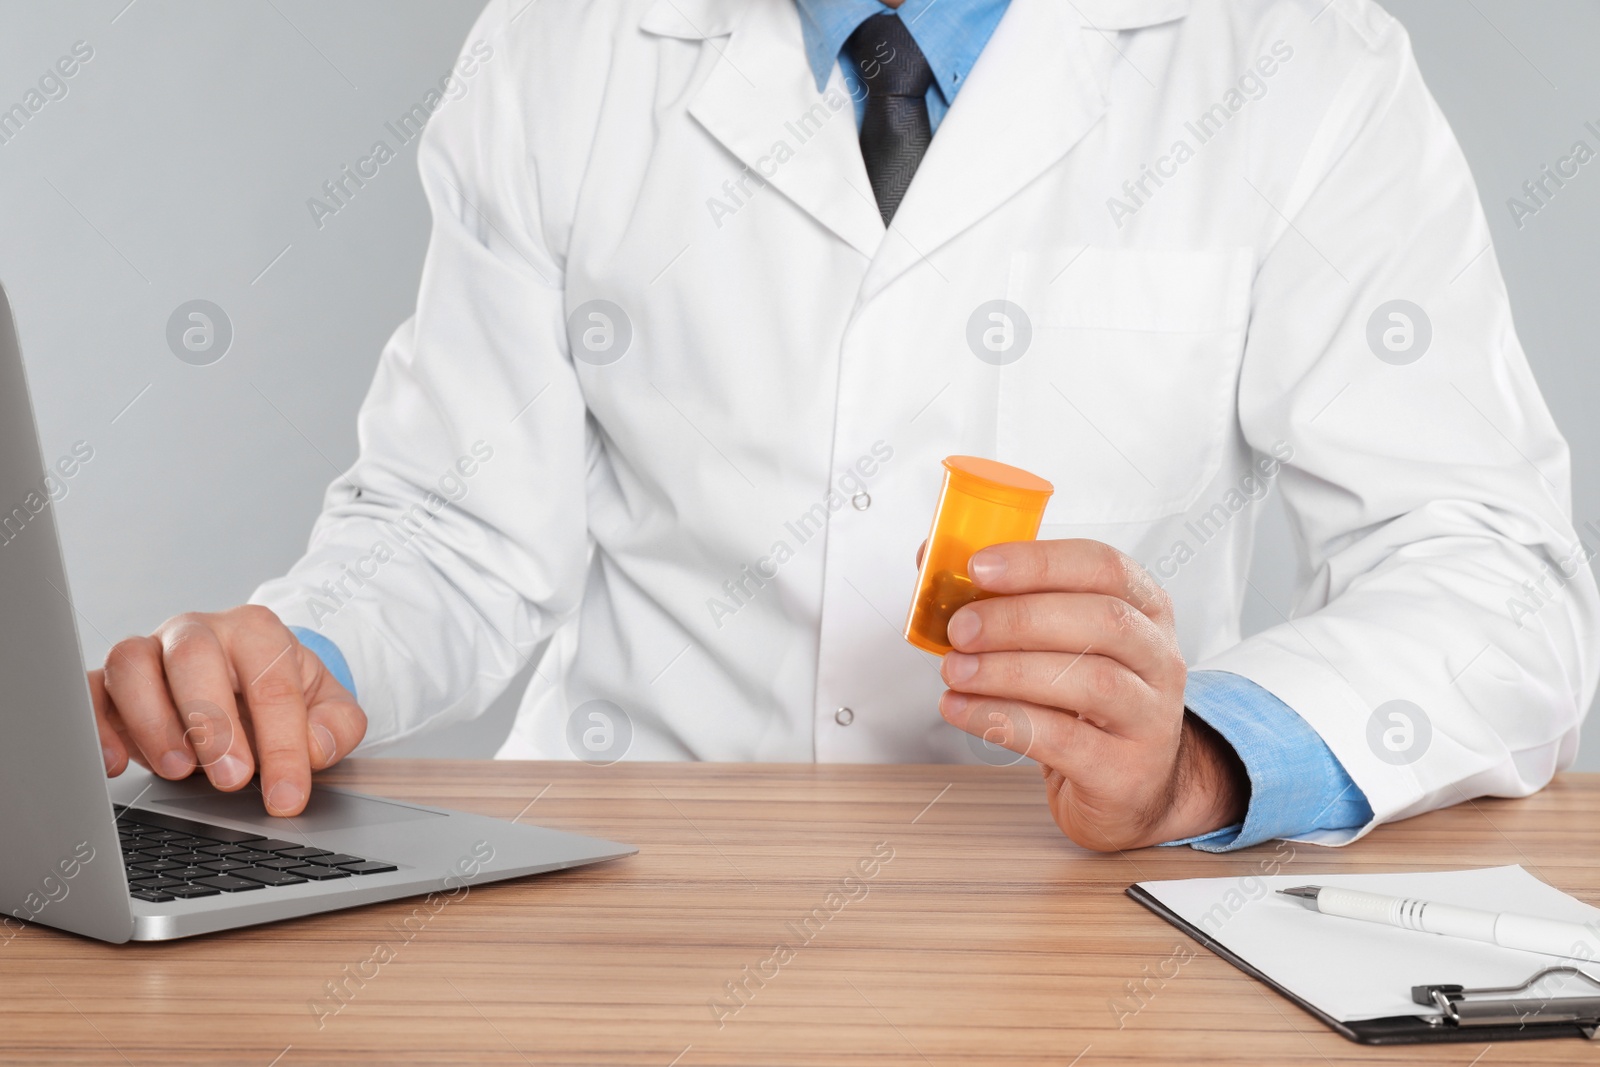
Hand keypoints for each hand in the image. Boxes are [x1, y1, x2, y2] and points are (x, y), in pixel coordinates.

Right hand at [89, 605, 365, 815]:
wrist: (244, 679)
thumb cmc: (281, 693)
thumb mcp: (327, 706)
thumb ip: (336, 726)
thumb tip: (314, 749)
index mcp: (257, 632)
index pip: (271, 682)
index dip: (282, 744)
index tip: (286, 796)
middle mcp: (199, 632)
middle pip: (193, 657)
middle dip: (212, 722)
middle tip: (232, 778)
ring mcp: (150, 651)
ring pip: (131, 664)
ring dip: (152, 722)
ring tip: (179, 771)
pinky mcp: (111, 681)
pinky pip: (89, 690)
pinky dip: (95, 726)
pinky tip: (115, 764)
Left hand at [933, 539, 1247, 850]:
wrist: (1130, 786)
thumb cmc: (1085, 702)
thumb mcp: (1059, 642)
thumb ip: (1004, 598)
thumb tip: (933, 560)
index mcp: (1144, 609)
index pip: (1102, 567)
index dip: (1039, 562)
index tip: (979, 567)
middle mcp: (1158, 658)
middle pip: (1101, 620)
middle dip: (1019, 619)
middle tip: (960, 629)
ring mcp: (1150, 717)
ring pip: (1088, 682)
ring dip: (1008, 671)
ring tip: (956, 671)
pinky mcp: (1125, 771)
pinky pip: (1062, 739)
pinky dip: (1003, 720)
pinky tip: (963, 709)